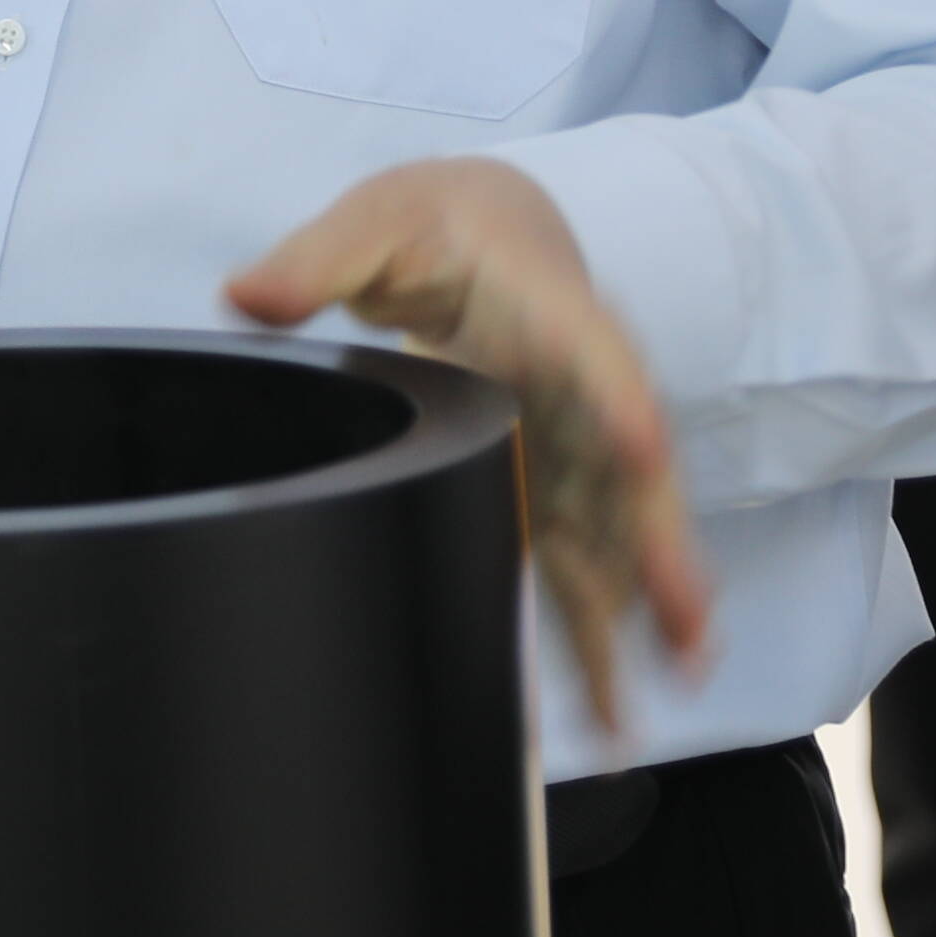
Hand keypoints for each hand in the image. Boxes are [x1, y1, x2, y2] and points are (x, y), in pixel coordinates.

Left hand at [228, 158, 714, 741]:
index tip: (643, 447)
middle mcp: (585, 388)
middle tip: (686, 613)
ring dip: (644, 613)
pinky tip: (610, 716)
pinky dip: (599, 641)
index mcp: (551, 309)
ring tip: (660, 696)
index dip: (620, 400)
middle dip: (660, 541)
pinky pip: (587, 568)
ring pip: (622, 537)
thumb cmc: (441, 224)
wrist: (491, 229)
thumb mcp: (379, 219)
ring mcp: (579, 448)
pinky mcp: (557, 491)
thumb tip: (249, 295)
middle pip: (633, 469)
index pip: (596, 352)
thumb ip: (320, 257)